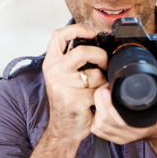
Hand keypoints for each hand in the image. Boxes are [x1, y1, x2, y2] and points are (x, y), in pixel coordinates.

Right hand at [42, 25, 108, 141]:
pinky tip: (95, 100)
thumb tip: (99, 42)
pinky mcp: (73, 99)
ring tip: (97, 87)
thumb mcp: (64, 75)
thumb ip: (74, 59)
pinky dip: (102, 94)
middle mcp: (54, 71)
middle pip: (82, 51)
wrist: (64, 128)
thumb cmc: (68, 99)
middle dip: (100, 56)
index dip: (78, 29)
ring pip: (94, 73)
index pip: (59, 35)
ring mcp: (62, 85)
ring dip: (103, 80)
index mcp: (52, 62)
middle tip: (104, 63)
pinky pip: (98, 90)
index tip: (92, 33)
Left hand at [90, 62, 156, 143]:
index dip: (108, 101)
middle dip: (100, 99)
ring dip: (97, 107)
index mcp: (142, 124)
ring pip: (98, 125)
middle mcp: (130, 133)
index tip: (108, 86)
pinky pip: (97, 130)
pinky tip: (102, 107)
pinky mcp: (114, 138)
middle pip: (104, 120)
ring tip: (104, 94)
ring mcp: (121, 137)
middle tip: (106, 86)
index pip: (118, 118)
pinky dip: (96, 117)